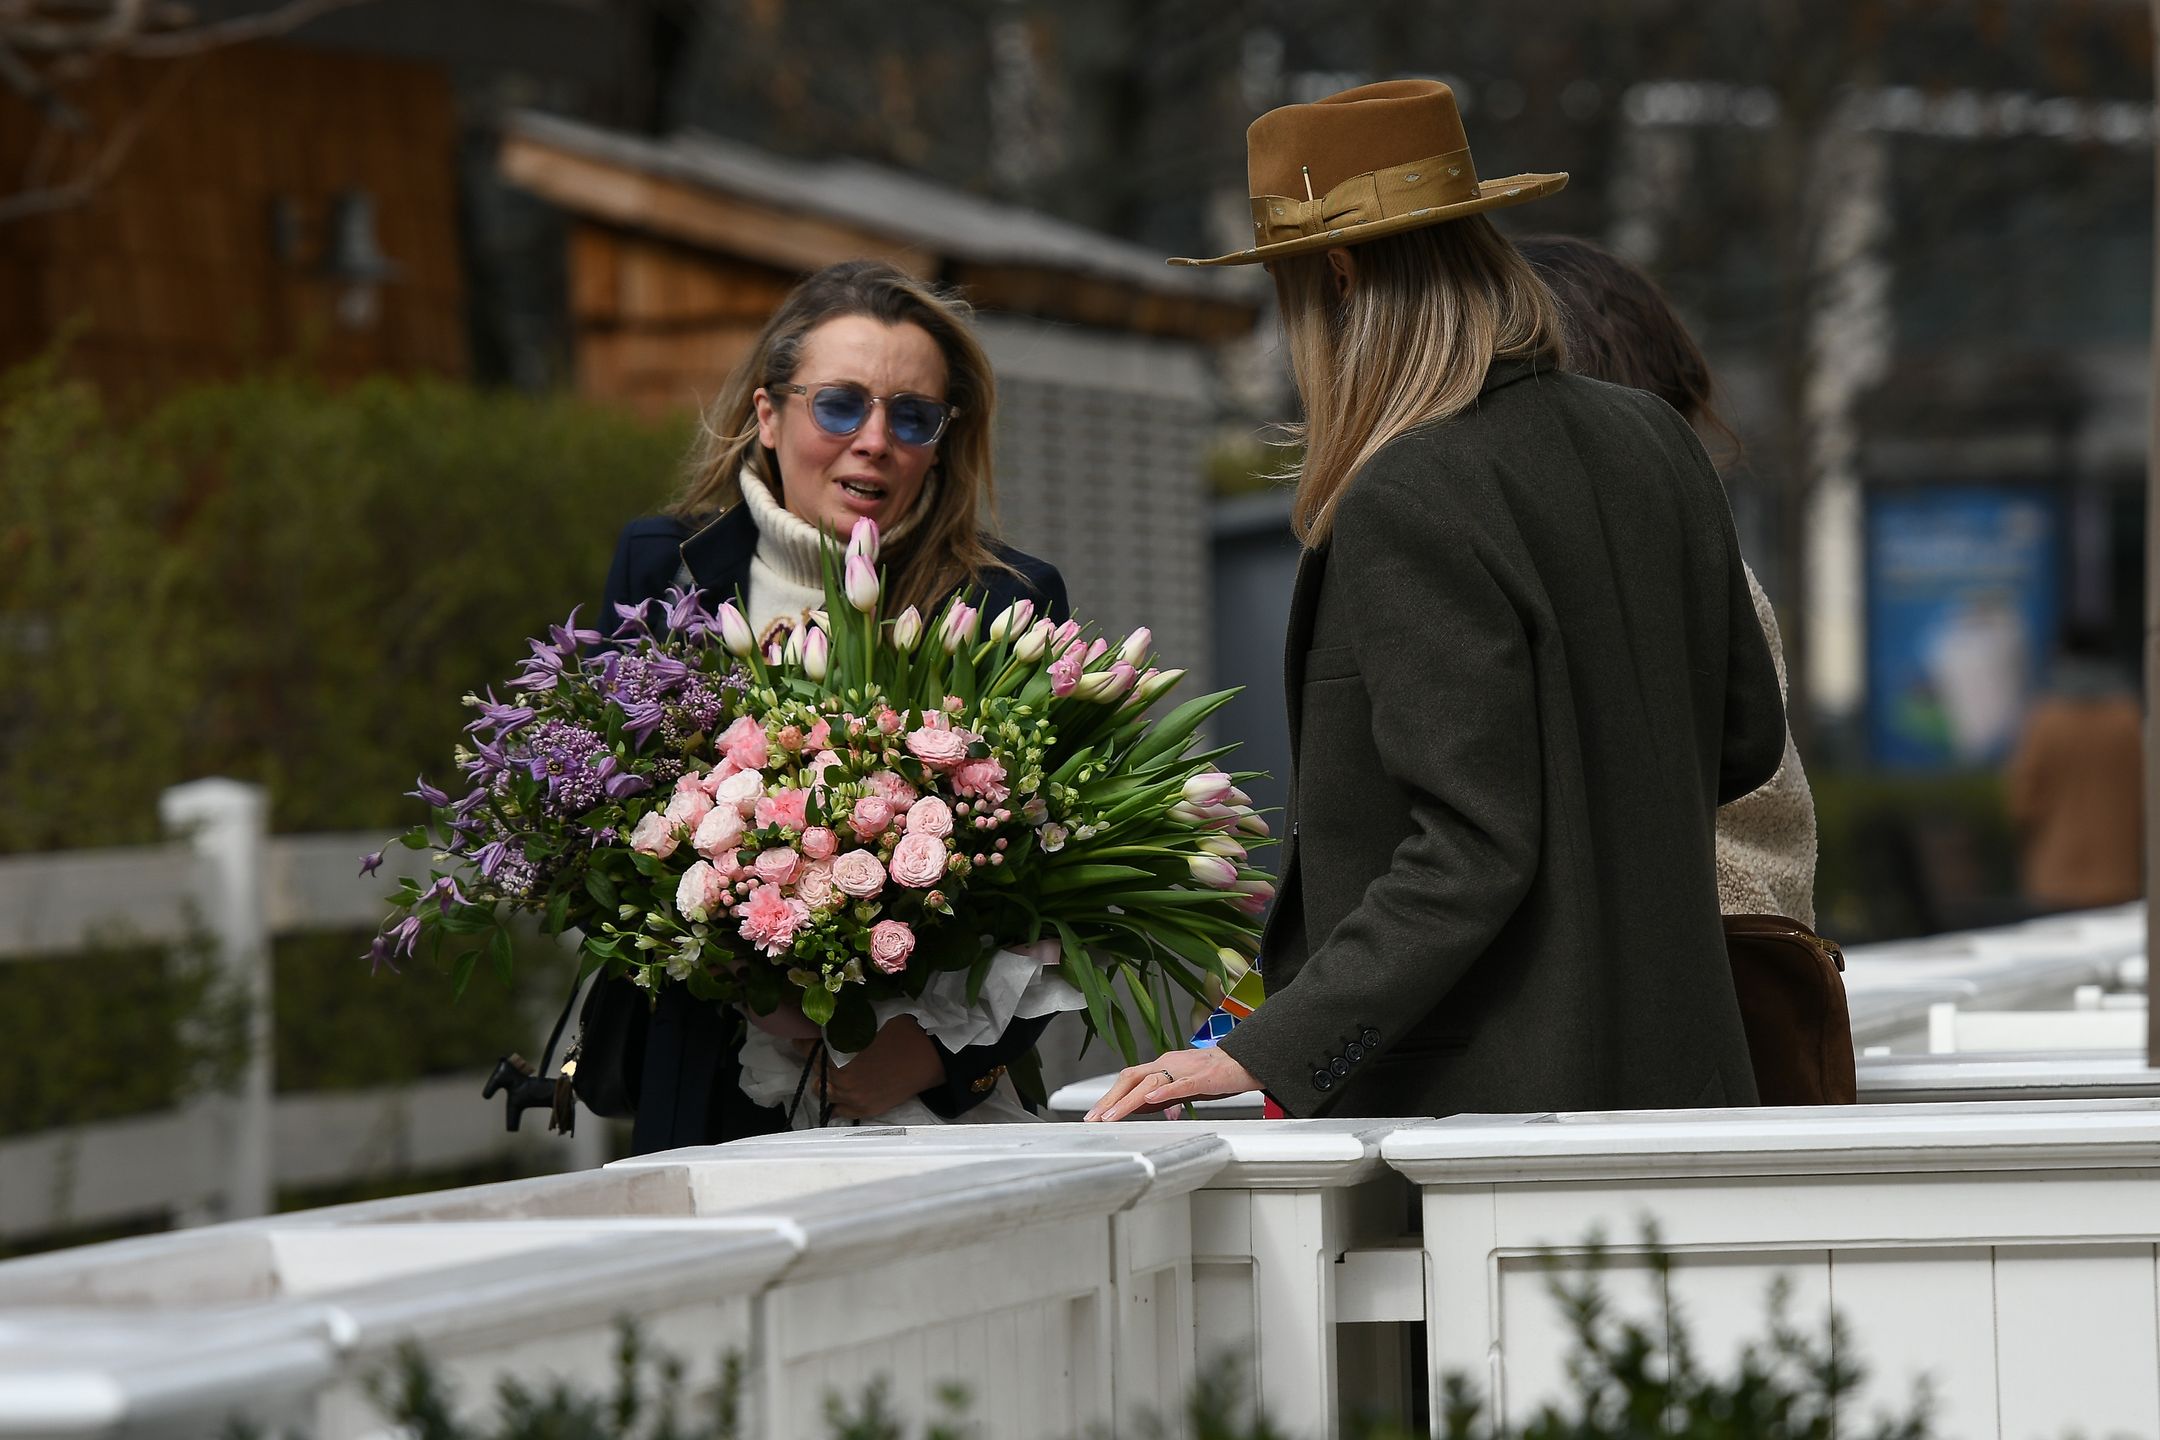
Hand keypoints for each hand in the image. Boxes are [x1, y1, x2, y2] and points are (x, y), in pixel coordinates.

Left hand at [793, 1015, 944, 1119]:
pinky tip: (843, 1090)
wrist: (932, 1057)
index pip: (812, 1053)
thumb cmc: (904, 1035)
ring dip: (827, 1083)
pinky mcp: (869, 1110)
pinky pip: (842, 1111)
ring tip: (833, 1072)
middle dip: (817, 1064)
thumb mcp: (871, 1027)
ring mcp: (857, 1102)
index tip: (801, 1037)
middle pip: (817, 1078)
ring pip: (827, 1096)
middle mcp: (845, 1086)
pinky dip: (839, 1101)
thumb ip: (847, 1032)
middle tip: (822, 1053)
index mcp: (844, 1063)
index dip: (804, 1043)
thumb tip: (830, 1026)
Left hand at [1084, 1047, 1260, 1121]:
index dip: (1110, 1096)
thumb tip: (1146, 1107)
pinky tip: (1150, 1100)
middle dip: (1110, 1099)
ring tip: (1112, 1116)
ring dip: (1128, 1100)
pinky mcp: (1203, 1077)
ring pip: (1150, 1082)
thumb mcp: (1185, 1086)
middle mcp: (1169, 1063)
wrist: (1248, 1060)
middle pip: (1131, 1077)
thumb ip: (1166, 1096)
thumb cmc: (1218, 1073)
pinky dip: (1164, 1092)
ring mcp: (1185, 1069)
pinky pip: (1181, 1084)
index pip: (1129, 1079)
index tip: (1094, 1114)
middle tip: (1093, 1119)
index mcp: (1164, 1065)